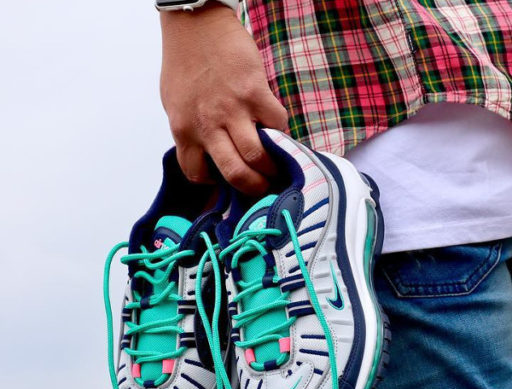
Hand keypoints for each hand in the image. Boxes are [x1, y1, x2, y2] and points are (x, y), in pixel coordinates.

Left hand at [160, 4, 288, 193]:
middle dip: (254, 187)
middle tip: (263, 187)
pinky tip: (278, 130)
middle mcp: (207, 124)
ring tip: (277, 165)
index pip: (198, 173)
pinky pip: (278, 124)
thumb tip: (209, 153)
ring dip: (272, 166)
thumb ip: (191, 131)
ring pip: (257, 155)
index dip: (215, 182)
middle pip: (235, 173)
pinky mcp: (255, 93)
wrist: (196, 24)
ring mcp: (233, 109)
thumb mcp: (175, 104)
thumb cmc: (184, 62)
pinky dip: (282, 131)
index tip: (226, 179)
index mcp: (184, 129)